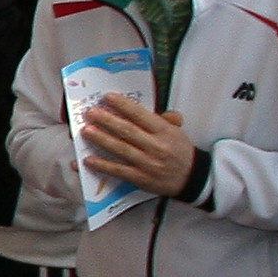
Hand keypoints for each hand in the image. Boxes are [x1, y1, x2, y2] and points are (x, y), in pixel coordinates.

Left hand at [78, 90, 199, 198]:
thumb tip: (159, 110)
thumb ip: (167, 119)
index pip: (141, 115)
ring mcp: (147, 163)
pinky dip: (103, 165)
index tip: (107, 97)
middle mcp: (156, 146)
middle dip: (107, 121)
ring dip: (102, 139)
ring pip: (121, 149)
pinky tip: (88, 160)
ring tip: (86, 131)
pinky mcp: (140, 178)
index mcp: (165, 131)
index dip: (123, 106)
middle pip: (128, 131)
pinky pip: (118, 170)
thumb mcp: (177, 131)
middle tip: (91, 112)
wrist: (190, 178)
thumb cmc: (179, 151)